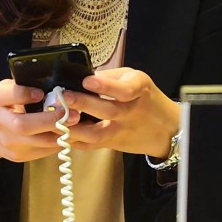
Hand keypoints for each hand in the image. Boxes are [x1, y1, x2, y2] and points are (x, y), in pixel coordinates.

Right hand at [0, 79, 77, 179]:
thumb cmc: (6, 104)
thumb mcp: (9, 88)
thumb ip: (25, 85)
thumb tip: (56, 81)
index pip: (5, 95)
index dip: (23, 94)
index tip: (41, 93)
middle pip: (23, 125)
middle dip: (50, 121)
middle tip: (73, 114)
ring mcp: (7, 142)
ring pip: (37, 142)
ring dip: (60, 134)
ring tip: (77, 125)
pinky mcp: (18, 156)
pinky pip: (42, 151)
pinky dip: (59, 143)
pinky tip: (70, 134)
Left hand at [59, 67, 180, 158]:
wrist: (166, 129)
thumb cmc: (146, 97)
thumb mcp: (134, 78)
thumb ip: (111, 76)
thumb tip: (83, 75)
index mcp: (138, 90)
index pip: (124, 89)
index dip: (105, 85)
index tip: (87, 80)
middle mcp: (129, 112)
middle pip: (106, 110)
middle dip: (82, 103)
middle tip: (62, 97)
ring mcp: (121, 131)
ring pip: (96, 134)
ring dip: (74, 128)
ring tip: (55, 119)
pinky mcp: (113, 144)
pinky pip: (91, 146)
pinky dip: (74, 141)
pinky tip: (58, 134)